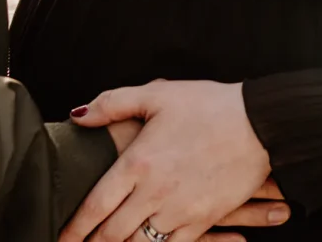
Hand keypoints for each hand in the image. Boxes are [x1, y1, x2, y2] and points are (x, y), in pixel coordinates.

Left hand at [60, 81, 282, 241]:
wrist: (260, 124)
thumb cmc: (208, 105)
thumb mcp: (157, 95)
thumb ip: (113, 104)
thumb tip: (78, 116)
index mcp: (138, 162)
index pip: (95, 205)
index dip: (74, 227)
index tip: (60, 237)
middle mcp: (154, 192)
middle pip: (112, 233)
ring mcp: (180, 211)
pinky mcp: (203, 221)